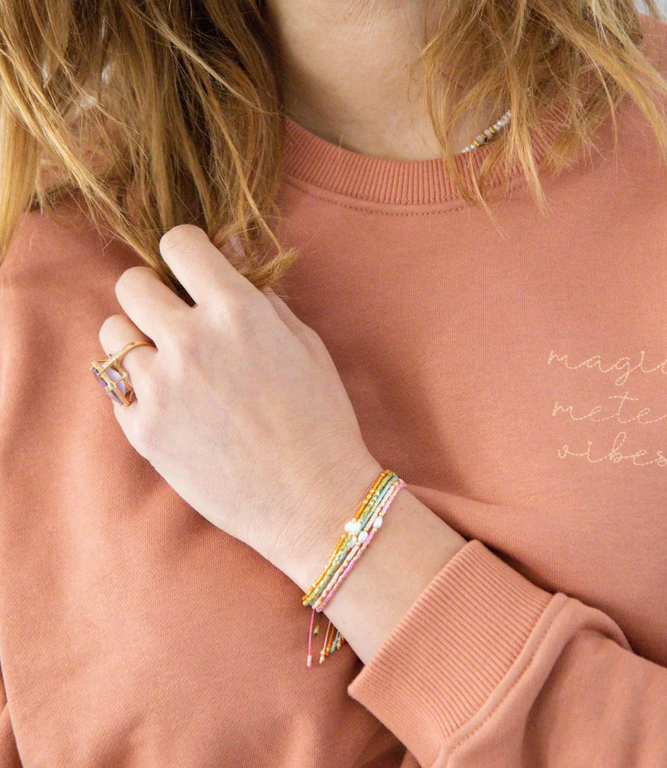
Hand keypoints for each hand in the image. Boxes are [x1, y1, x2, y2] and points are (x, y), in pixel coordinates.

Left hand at [97, 224, 382, 578]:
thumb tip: (228, 255)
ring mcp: (160, 387)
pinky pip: (116, 386)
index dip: (186, 254)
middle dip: (154, 294)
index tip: (192, 272)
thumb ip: (261, 297)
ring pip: (112, 333)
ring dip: (138, 340)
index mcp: (238, 311)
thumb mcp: (306, 344)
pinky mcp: (142, 430)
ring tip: (172, 365)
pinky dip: (138, 388)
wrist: (313, 500)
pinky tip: (174, 405)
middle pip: (130, 282)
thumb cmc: (321, 420)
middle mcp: (191, 340)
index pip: (179, 243)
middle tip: (177, 319)